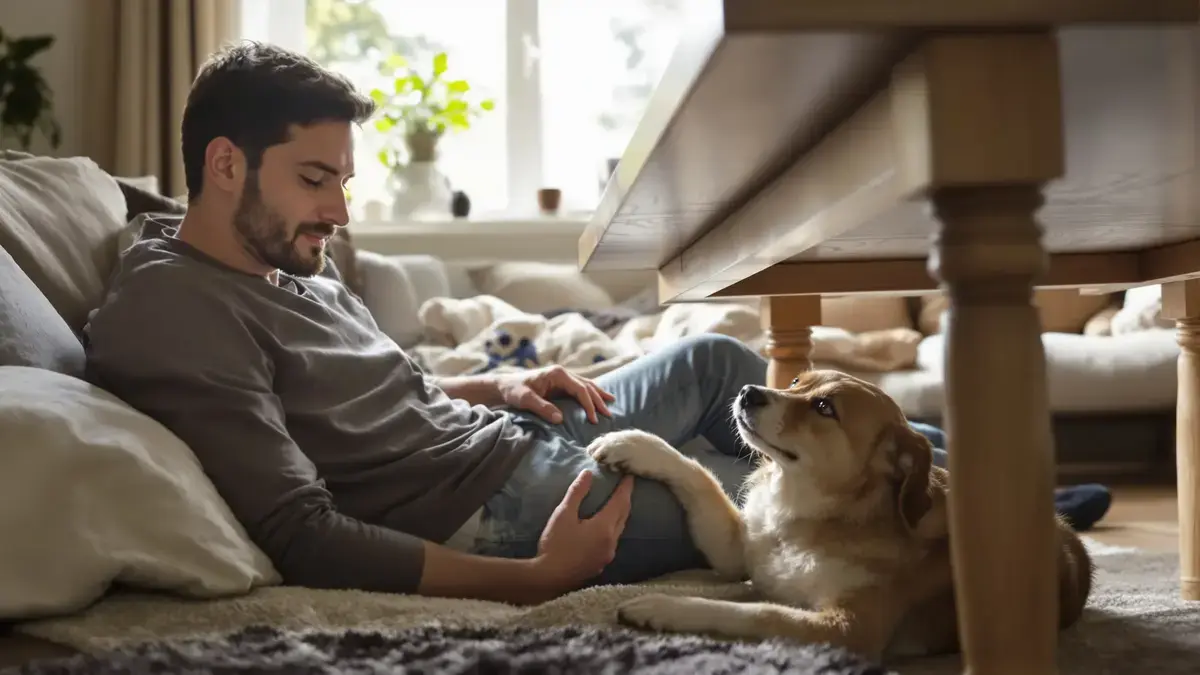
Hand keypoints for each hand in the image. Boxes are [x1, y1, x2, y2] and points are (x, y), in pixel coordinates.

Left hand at [497, 364, 614, 423]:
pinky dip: (590, 393)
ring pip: (586, 385)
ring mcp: (562, 377)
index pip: (580, 389)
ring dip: (598, 394)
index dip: (589, 404)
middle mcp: (562, 373)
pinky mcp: (560, 383)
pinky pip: (580, 387)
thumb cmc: (513, 391)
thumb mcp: (525, 400)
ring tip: (611, 402)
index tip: (593, 419)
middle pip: (587, 386)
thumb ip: (542, 408)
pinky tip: (598, 397)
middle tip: (608, 414)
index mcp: (557, 374)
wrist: (504, 385)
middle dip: (598, 400)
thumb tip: (560, 419)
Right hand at [532, 471, 633, 596]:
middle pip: (623, 516)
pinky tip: (606, 528)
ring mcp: (607, 555)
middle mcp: (611, 541)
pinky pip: (613, 541)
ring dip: (620, 515)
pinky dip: (613, 529)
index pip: (620, 502)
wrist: (549, 578)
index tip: (629, 475)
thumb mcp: (563, 514)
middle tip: (625, 487)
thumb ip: (577, 492)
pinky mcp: (601, 564)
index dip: (625, 488)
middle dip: (625, 500)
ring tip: (617, 504)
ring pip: (619, 530)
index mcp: (604, 527)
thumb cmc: (555, 544)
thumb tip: (588, 473)